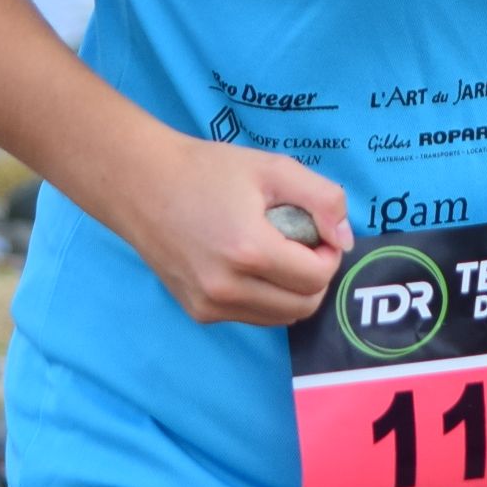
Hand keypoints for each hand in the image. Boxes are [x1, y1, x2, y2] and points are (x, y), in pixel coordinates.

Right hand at [106, 133, 355, 326]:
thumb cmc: (207, 170)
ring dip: (292, 291)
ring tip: (277, 252)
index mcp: (248, 250)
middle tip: (302, 243)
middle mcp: (227, 289)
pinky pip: (251, 316)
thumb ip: (321, 198)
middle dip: (315, 277)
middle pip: (303, 306)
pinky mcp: (198, 313)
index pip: (316, 278)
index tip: (318, 232)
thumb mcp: (272, 168)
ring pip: (280, 318)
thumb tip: (345, 239)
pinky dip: (265, 297)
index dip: (329, 255)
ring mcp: (209, 306)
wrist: (142, 185)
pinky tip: (250, 264)